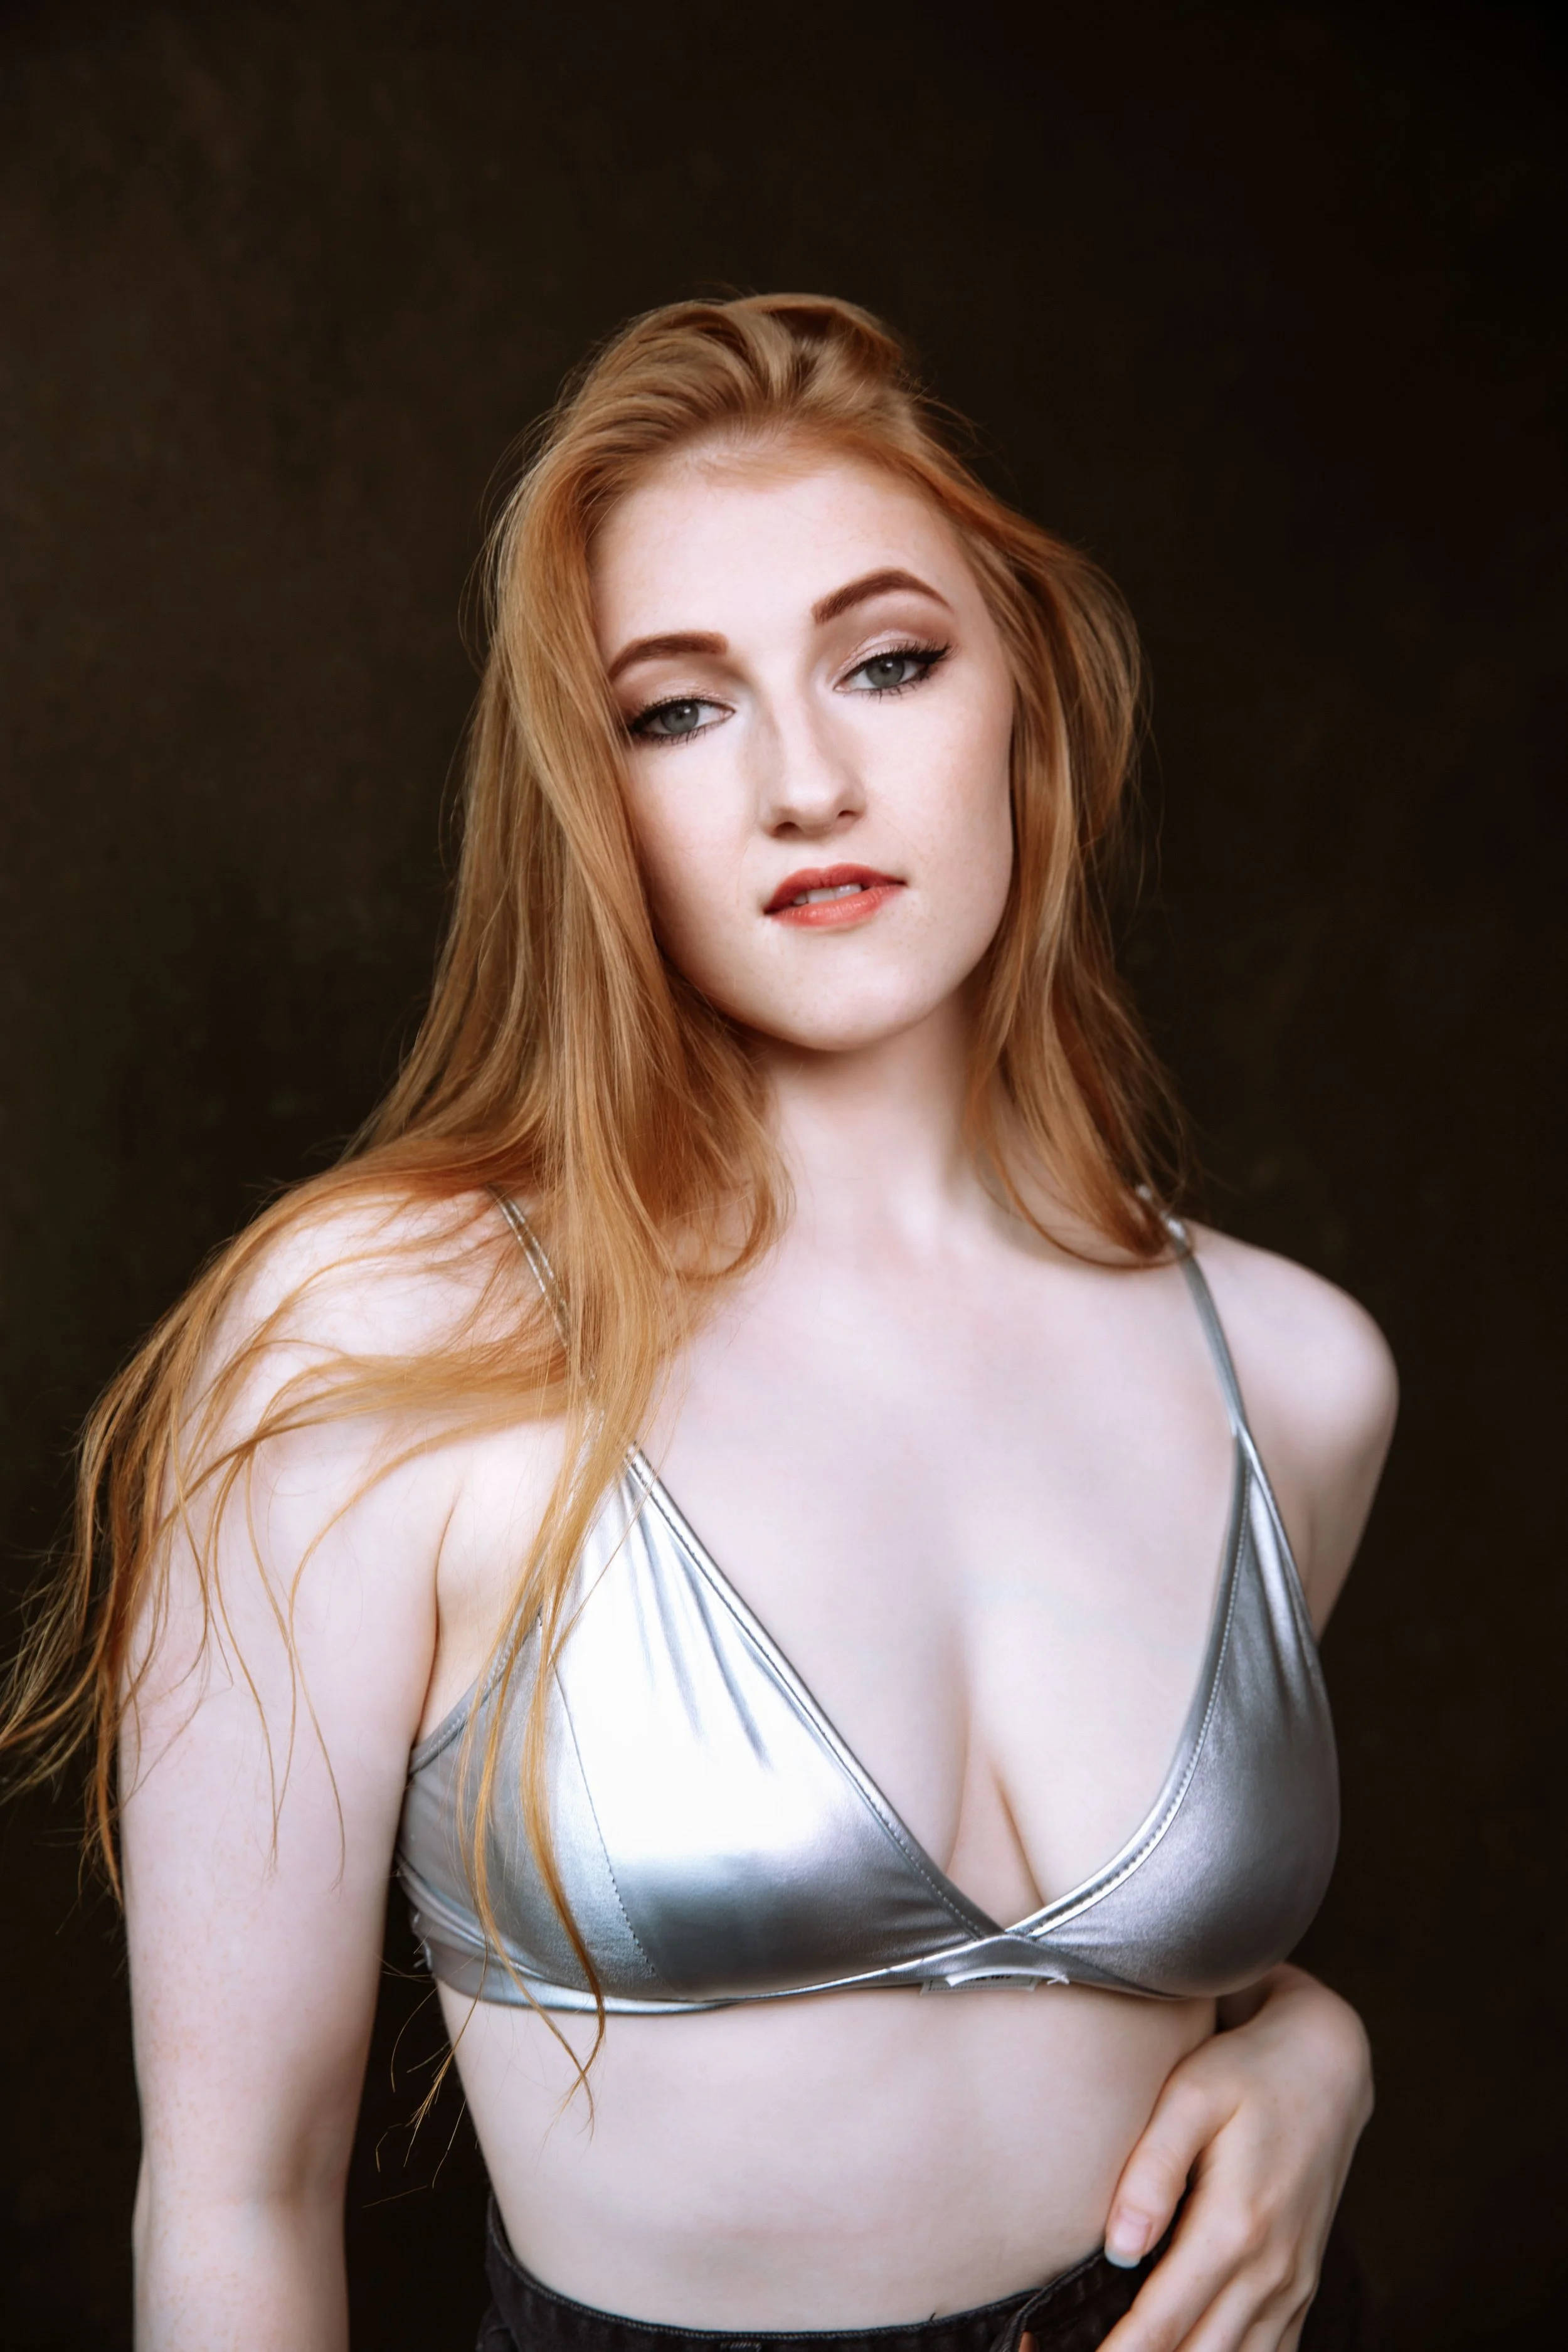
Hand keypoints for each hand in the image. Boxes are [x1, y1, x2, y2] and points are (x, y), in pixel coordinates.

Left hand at [1095, 1966, 1372, 2351]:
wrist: (1327, 2066)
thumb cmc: (1247, 2072)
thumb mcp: (1192, 2096)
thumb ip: (1154, 2170)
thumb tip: (1118, 2247)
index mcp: (1235, 2227)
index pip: (1163, 2321)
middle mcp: (1271, 2270)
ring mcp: (1292, 2283)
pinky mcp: (1301, 2284)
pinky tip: (1186, 2350)